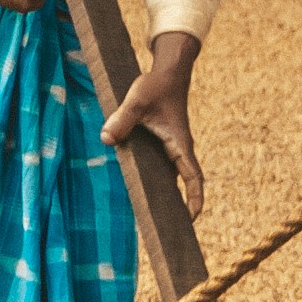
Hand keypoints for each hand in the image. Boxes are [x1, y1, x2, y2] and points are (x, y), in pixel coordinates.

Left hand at [104, 33, 206, 213]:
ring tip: (158, 216)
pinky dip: (159, 179)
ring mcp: (173, 146)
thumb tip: (106, 139)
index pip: (193, 177)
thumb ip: (122, 119)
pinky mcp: (164, 141)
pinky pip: (163, 166)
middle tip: (174, 229)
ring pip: (174, 176)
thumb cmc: (157, 85)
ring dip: (171, 194)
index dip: (195, 198)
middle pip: (186, 183)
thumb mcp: (137, 100)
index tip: (193, 218)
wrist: (168, 71)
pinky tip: (143, 188)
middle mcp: (179, 148)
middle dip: (183, 206)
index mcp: (179, 144)